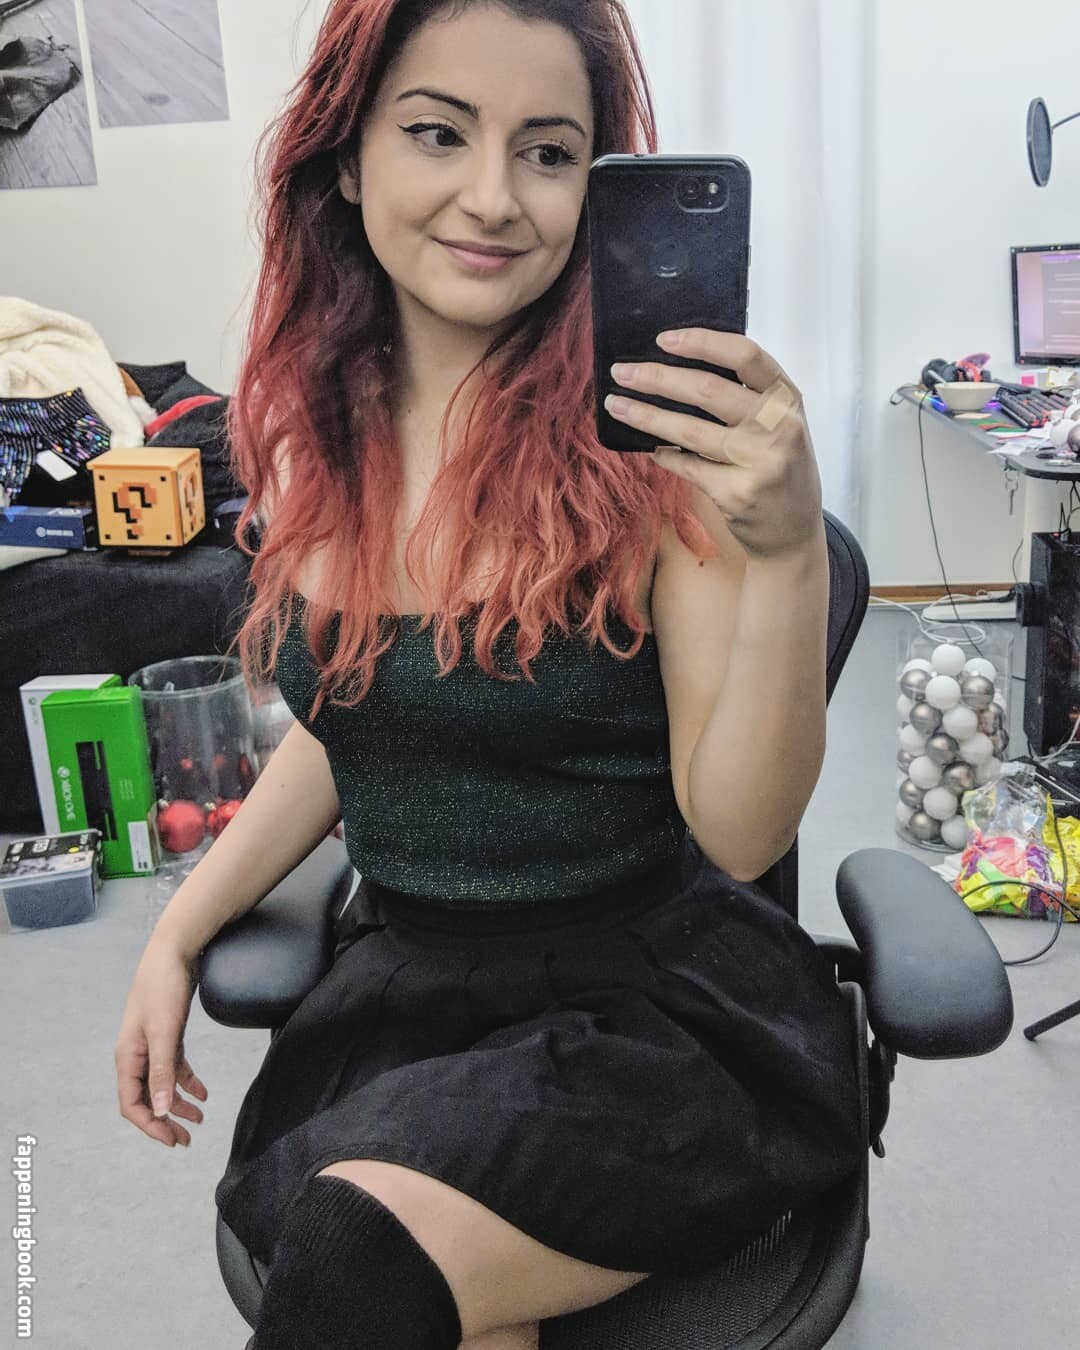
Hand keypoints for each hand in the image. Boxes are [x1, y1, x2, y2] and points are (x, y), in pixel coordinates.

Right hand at [115, 939, 207, 1148]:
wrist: (174, 951)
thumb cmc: (164, 988)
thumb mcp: (165, 1033)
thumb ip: (161, 1072)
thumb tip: (157, 1111)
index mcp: (128, 1057)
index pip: (132, 1104)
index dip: (151, 1126)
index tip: (174, 1140)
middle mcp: (136, 1055)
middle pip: (146, 1099)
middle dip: (165, 1121)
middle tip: (187, 1139)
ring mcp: (151, 1045)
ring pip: (161, 1085)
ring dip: (177, 1104)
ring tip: (199, 1119)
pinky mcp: (167, 1035)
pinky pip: (174, 1067)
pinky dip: (186, 1082)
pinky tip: (203, 1093)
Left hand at [606, 329, 823, 560]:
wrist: (793, 530)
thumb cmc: (778, 465)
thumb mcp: (779, 422)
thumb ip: (746, 395)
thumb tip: (678, 366)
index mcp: (788, 398)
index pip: (745, 355)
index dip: (702, 342)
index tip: (663, 340)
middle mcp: (778, 426)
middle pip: (706, 390)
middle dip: (657, 378)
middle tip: (621, 372)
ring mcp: (759, 462)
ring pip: (688, 430)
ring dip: (645, 416)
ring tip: (616, 405)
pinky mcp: (737, 493)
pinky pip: (687, 466)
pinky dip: (663, 455)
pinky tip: (650, 449)